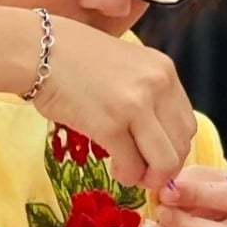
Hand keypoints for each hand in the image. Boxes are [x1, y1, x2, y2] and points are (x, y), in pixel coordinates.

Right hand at [30, 15, 195, 189]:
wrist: (38, 49)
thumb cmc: (74, 57)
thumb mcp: (127, 66)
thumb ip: (147, 94)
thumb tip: (157, 138)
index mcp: (164, 70)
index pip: (188, 123)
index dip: (175, 148)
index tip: (157, 157)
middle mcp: (157, 85)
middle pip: (181, 144)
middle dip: (166, 168)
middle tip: (145, 172)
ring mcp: (135, 105)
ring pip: (165, 162)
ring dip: (149, 177)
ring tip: (131, 172)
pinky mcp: (110, 125)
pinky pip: (132, 166)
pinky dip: (127, 175)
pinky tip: (114, 167)